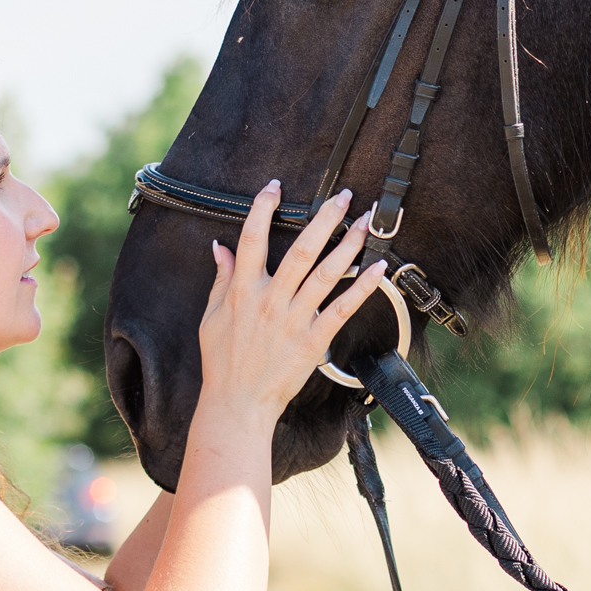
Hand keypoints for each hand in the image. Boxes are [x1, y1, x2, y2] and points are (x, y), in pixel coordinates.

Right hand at [196, 181, 384, 425]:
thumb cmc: (222, 362)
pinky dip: (363, 286)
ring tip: (367, 222)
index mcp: (243, 290)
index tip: (275, 187)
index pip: (252, 238)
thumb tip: (220, 248)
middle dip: (325, 218)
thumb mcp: (211, 317)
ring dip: (349, 244)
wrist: (237, 403)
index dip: (263, 208)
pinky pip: (343, 308)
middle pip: (302, 249)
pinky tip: (378, 267)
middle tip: (344, 196)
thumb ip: (221, 279)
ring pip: (327, 273)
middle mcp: (271, 300)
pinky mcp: (313, 340)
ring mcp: (294, 319)